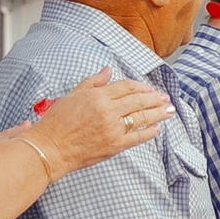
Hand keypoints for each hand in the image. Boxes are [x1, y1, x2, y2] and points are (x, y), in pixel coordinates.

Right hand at [0, 67, 175, 178]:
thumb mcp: (73, 96)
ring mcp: (113, 128)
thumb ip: (93, 82)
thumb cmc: (57, 122)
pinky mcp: (115, 145)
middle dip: (155, 99)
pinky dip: (149, 132)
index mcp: (97, 96)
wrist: (50, 148)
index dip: (141, 86)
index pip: (127, 87)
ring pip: (142, 117)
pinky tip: (157, 128)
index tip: (149, 88)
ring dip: (159, 113)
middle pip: (139, 101)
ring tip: (169, 110)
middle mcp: (108, 111)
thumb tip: (107, 70)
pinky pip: (138, 137)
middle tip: (165, 99)